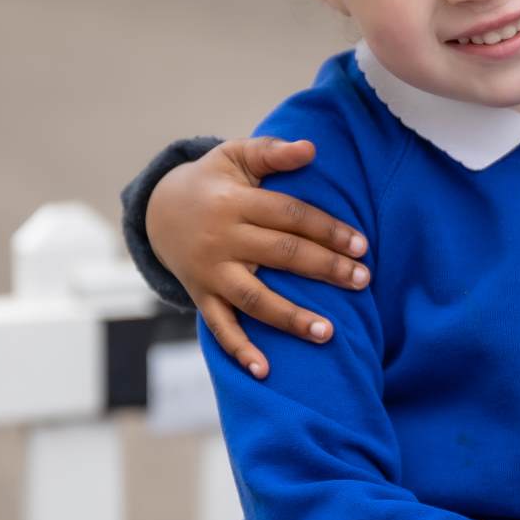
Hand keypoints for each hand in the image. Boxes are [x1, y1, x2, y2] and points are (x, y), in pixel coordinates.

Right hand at [145, 136, 368, 377]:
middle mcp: (223, 239)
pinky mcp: (201, 295)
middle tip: (362, 281)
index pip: (291, 216)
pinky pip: (219, 327)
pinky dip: (239, 350)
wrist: (157, 211)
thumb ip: (272, 152)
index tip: (362, 246)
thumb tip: (310, 148)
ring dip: (291, 318)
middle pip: (281, 255)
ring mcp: (211, 272)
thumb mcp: (235, 156)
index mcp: (235, 202)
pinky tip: (264, 370)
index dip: (328, 230)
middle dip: (324, 270)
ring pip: (254, 298)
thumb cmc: (212, 181)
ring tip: (329, 332)